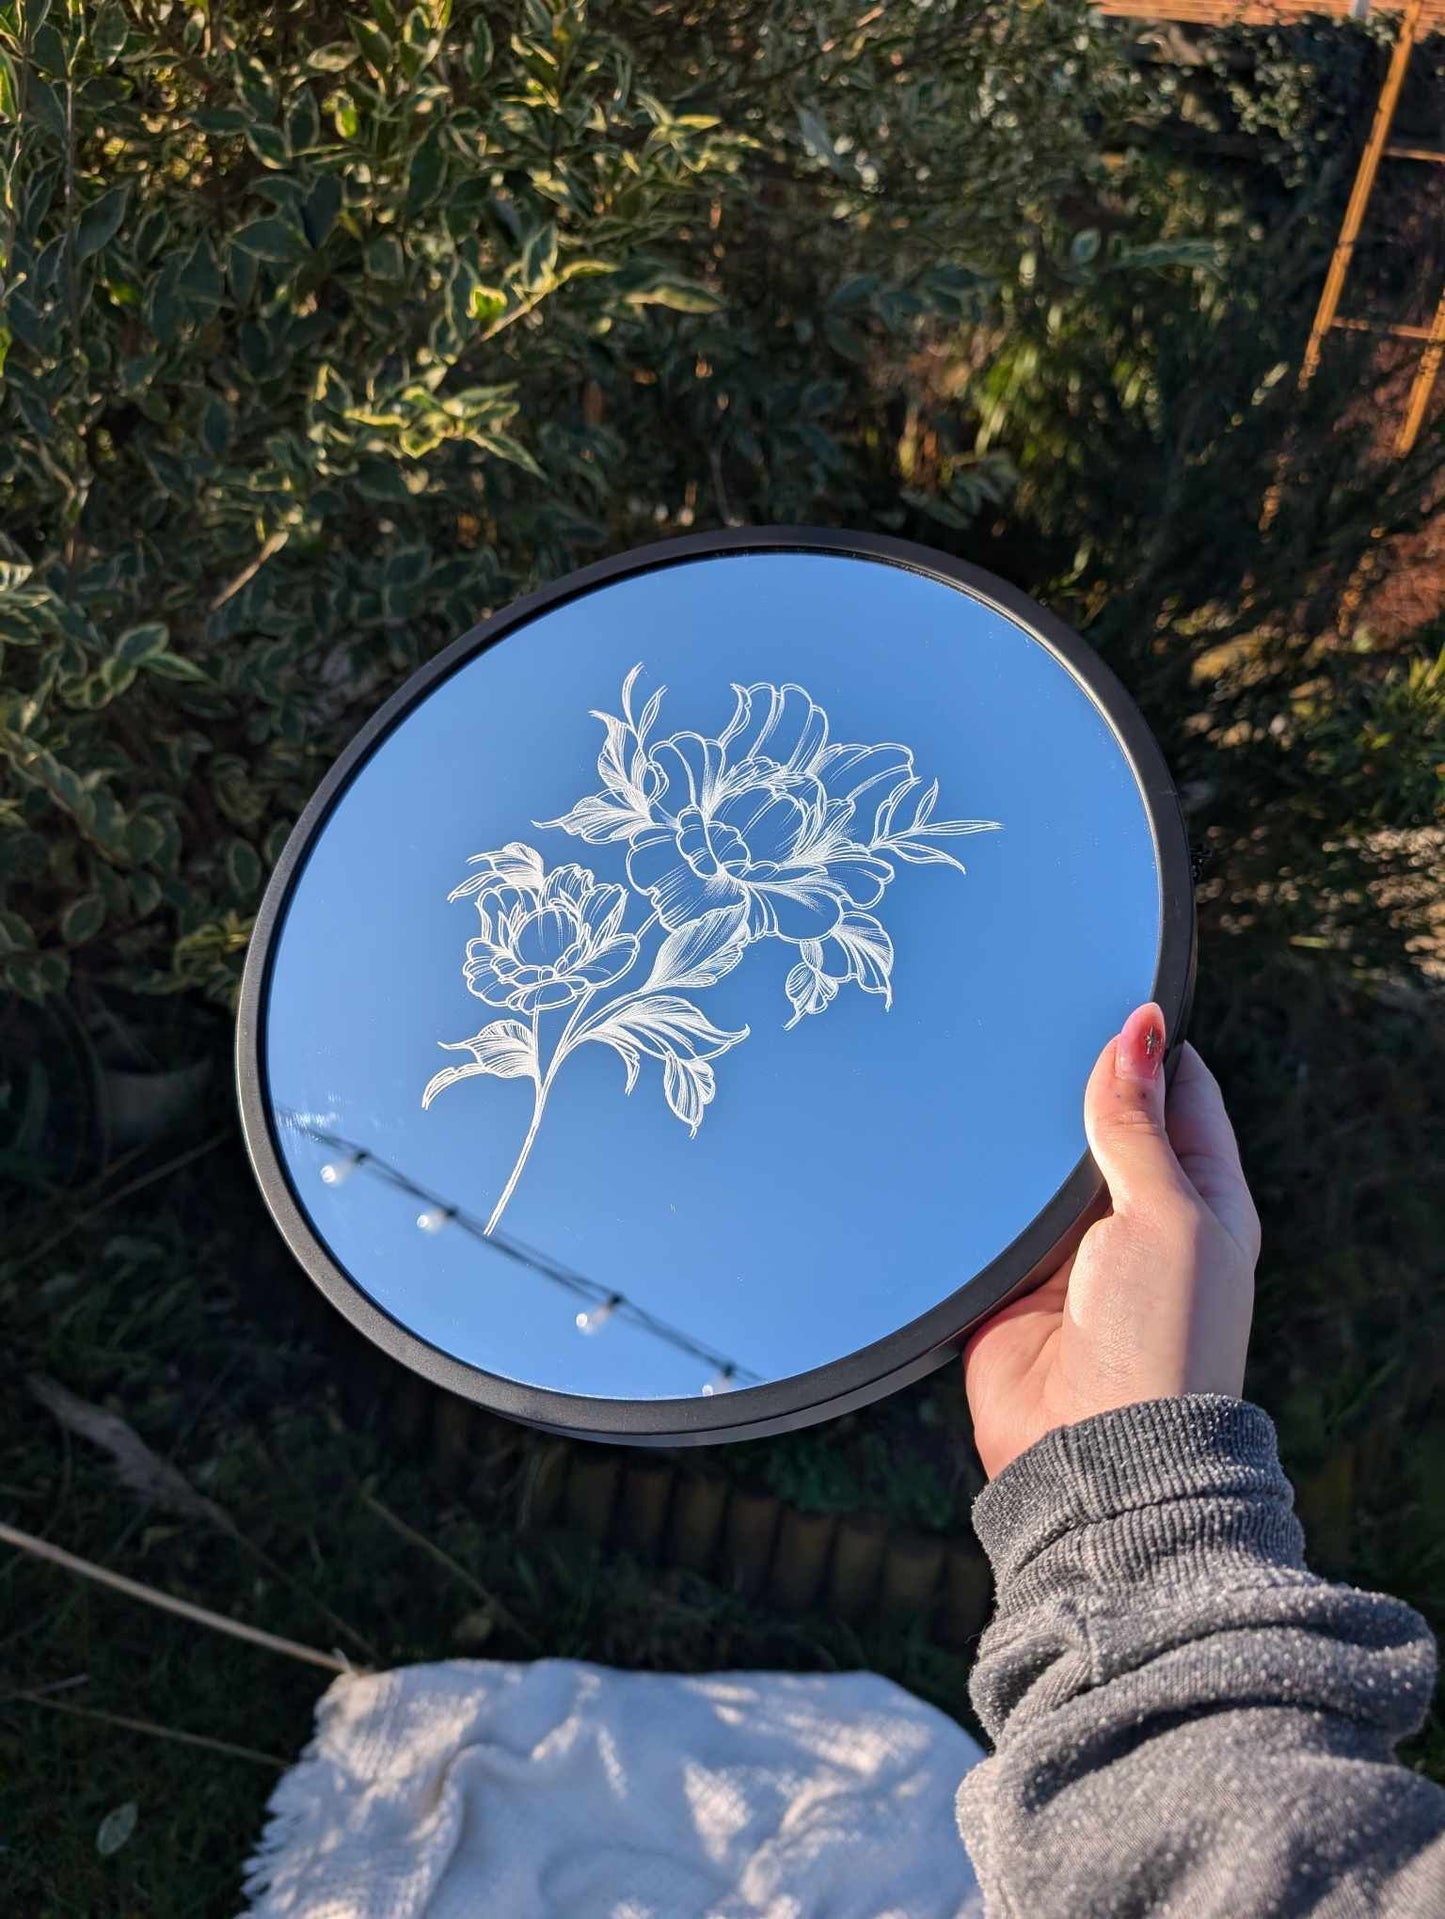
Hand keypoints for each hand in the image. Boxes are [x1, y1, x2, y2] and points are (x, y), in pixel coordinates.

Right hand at [963, 1003, 1260, 1479]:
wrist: (1094, 1455)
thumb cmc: (1161, 1342)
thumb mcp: (1164, 1215)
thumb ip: (1137, 1125)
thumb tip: (1140, 1029)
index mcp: (1200, 1197)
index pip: (1180, 1094)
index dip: (1149, 1043)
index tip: (1109, 986)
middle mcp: (1135, 1218)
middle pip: (1100, 1122)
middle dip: (1069, 1078)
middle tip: (1025, 1010)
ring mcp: (1068, 1250)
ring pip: (1037, 1163)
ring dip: (1015, 1132)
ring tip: (976, 1061)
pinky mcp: (1007, 1280)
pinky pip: (985, 1214)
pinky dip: (970, 1184)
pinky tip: (943, 1134)